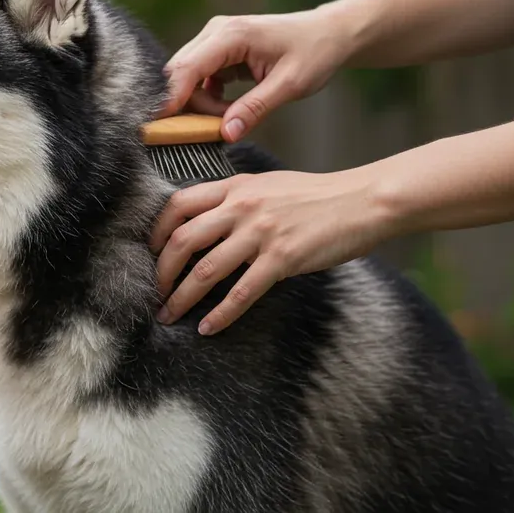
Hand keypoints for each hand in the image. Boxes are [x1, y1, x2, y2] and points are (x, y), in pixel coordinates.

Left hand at [149, 169, 390, 335]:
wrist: (363, 201)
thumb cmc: (316, 195)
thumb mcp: (267, 185)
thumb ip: (235, 199)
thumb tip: (204, 221)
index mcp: (235, 187)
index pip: (178, 205)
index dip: (157, 232)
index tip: (150, 253)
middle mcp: (242, 207)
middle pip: (182, 241)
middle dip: (161, 271)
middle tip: (154, 292)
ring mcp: (261, 233)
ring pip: (205, 270)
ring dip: (182, 297)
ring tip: (168, 315)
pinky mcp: (282, 258)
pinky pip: (242, 292)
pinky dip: (221, 314)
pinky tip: (208, 328)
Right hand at [158, 8, 350, 141]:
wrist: (329, 34)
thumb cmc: (315, 53)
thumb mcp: (290, 85)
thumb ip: (255, 109)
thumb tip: (225, 134)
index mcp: (232, 35)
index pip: (187, 68)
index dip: (170, 98)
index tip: (158, 127)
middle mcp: (216, 32)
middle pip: (179, 74)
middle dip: (188, 106)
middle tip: (211, 130)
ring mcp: (214, 40)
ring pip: (186, 78)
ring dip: (200, 104)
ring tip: (230, 117)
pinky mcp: (217, 51)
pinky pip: (198, 79)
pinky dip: (206, 98)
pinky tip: (228, 108)